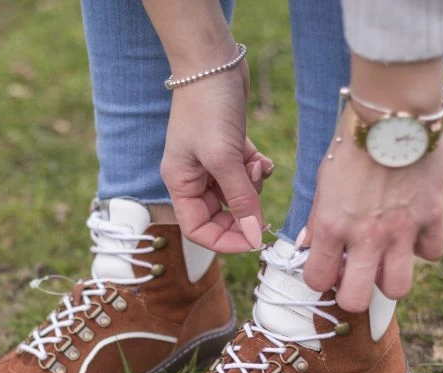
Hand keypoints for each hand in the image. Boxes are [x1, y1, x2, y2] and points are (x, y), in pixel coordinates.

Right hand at [160, 62, 272, 252]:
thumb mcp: (224, 158)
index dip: (224, 241)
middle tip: (262, 207)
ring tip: (256, 166)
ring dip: (253, 185)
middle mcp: (193, 177)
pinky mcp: (228, 148)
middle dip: (244, 210)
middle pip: (220, 215)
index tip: (252, 241)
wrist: (212, 60)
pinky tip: (260, 156)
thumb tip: (253, 235)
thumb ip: (240, 198)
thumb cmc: (208, 106)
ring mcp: (211, 162)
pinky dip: (257, 169)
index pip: (198, 229)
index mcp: (180, 183)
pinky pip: (246, 173)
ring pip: (237, 193)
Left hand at [302, 107, 442, 311]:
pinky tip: (414, 230)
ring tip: (386, 259)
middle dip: (353, 293)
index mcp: (330, 225)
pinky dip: (424, 247)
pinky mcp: (433, 216)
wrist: (393, 110)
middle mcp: (365, 236)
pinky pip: (433, 253)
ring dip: (390, 279)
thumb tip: (309, 246)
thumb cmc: (352, 142)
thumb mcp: (323, 180)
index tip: (327, 267)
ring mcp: (401, 230)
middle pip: (357, 299)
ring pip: (398, 288)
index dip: (320, 279)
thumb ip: (317, 218)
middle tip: (355, 273)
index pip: (317, 281)